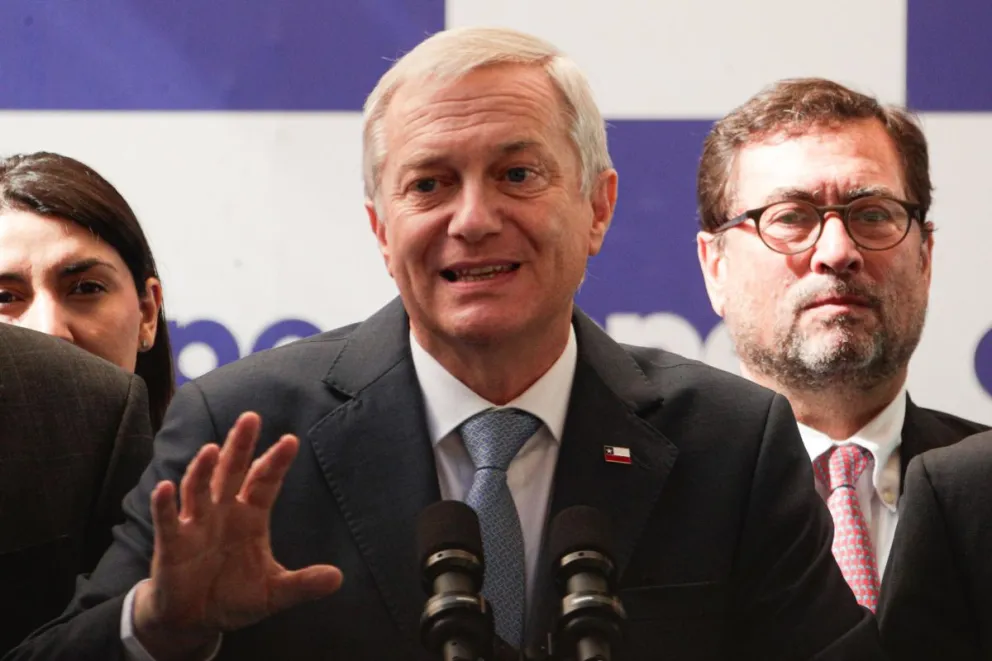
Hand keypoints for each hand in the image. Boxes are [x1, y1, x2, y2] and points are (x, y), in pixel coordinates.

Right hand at [133, 412, 342, 657]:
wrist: (193, 621)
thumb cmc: (233, 597)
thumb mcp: (274, 593)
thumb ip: (303, 584)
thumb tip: (339, 578)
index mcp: (250, 517)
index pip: (265, 482)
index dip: (276, 462)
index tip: (291, 440)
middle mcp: (223, 512)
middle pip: (232, 472)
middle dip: (240, 446)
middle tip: (250, 418)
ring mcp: (196, 524)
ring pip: (199, 488)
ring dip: (203, 469)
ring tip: (211, 449)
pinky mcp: (172, 544)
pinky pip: (168, 520)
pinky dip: (165, 504)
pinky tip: (165, 487)